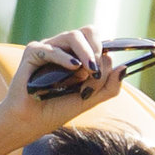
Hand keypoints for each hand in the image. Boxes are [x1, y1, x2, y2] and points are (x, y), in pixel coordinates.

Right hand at [0, 27, 123, 141]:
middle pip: (87, 32)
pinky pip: (51, 49)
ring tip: (89, 69)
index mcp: (77, 56)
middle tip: (97, 68)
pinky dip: (64, 58)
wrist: (30, 123)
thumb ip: (108, 87)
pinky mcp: (33, 52)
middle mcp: (63, 49)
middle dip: (96, 47)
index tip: (108, 67)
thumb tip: (124, 67)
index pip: (97, 41)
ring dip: (85, 52)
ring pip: (72, 36)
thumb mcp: (88, 100)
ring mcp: (48, 48)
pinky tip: (73, 68)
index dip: (106, 49)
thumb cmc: (55, 110)